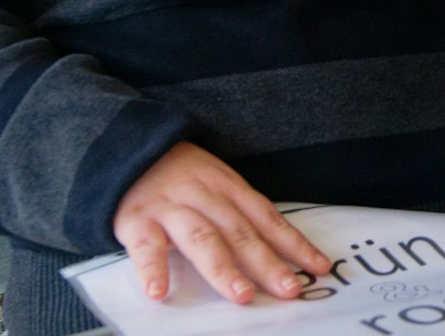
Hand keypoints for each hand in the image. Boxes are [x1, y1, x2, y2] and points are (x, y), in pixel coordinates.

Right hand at [112, 142, 330, 303]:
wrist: (126, 149)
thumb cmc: (179, 175)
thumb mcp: (216, 182)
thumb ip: (241, 212)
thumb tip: (281, 251)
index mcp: (228, 187)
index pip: (267, 217)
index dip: (293, 243)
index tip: (318, 268)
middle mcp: (204, 196)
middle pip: (239, 231)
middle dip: (266, 262)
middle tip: (288, 288)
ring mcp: (170, 208)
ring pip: (201, 238)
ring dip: (223, 268)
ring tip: (242, 294)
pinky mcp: (137, 221)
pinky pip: (145, 247)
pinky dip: (152, 269)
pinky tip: (158, 291)